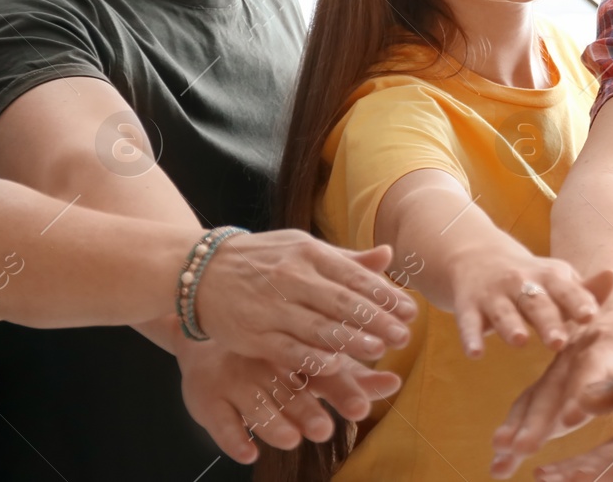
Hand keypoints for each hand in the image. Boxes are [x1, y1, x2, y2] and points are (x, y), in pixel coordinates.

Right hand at [176, 339, 401, 463]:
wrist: (207, 340)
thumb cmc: (276, 346)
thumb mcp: (313, 350)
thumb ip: (353, 379)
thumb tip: (398, 383)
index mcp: (296, 348)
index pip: (324, 366)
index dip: (344, 387)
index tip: (363, 409)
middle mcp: (266, 363)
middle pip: (291, 389)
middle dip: (309, 410)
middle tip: (326, 430)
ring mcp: (236, 381)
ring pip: (257, 405)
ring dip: (275, 424)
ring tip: (292, 440)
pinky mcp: (209, 400)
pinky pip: (221, 422)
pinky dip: (235, 438)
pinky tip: (249, 453)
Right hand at [196, 234, 417, 374]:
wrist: (202, 270)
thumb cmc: (263, 259)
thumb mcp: (303, 248)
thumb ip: (346, 259)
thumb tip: (389, 256)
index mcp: (309, 253)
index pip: (354, 276)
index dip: (385, 295)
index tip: (409, 311)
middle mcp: (292, 277)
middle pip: (341, 302)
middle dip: (375, 320)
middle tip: (403, 336)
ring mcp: (271, 306)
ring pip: (317, 326)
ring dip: (350, 340)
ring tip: (379, 351)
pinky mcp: (253, 333)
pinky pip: (287, 348)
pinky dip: (311, 357)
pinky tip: (335, 365)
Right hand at [449, 245, 607, 357]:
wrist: (476, 256)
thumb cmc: (530, 279)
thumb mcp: (557, 279)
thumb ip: (585, 289)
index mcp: (549, 277)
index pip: (566, 289)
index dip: (578, 302)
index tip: (590, 316)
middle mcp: (521, 282)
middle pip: (536, 303)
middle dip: (547, 321)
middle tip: (559, 342)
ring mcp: (494, 293)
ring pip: (503, 312)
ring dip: (512, 326)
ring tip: (521, 342)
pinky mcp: (469, 305)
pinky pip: (469, 322)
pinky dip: (471, 337)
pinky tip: (475, 354)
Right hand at [490, 304, 612, 476]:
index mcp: (611, 341)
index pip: (595, 368)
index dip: (582, 392)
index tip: (570, 419)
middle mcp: (576, 353)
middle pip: (555, 388)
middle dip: (538, 419)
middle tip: (523, 446)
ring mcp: (557, 367)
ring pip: (535, 398)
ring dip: (516, 426)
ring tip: (502, 453)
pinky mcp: (546, 381)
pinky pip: (526, 405)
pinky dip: (511, 428)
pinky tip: (499, 456)